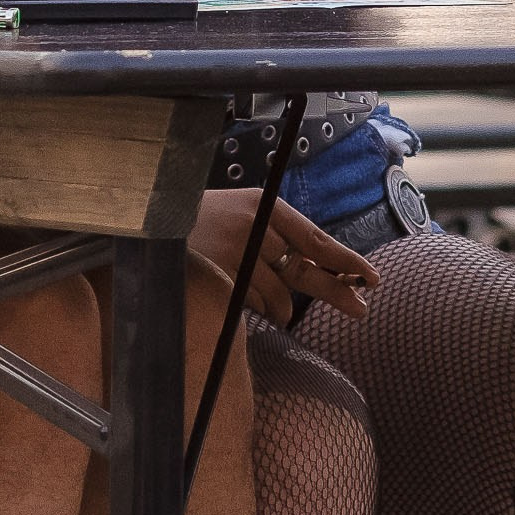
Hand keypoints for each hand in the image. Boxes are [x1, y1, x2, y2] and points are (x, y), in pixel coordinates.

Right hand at [188, 188, 377, 323]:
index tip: (370, 277)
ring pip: (277, 295)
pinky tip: (239, 299)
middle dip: (335, 291)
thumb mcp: (237, 217)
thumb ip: (271, 240)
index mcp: (261, 205)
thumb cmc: (196, 224)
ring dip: (279, 308)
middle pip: (304, 269)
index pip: (313, 237)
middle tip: (361, 309)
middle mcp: (252, 226)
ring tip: (270, 308)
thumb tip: (313, 274)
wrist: (144, 225)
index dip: (344, 260)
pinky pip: (252, 305)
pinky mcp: (219, 277)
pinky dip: (254, 309)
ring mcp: (234, 252)